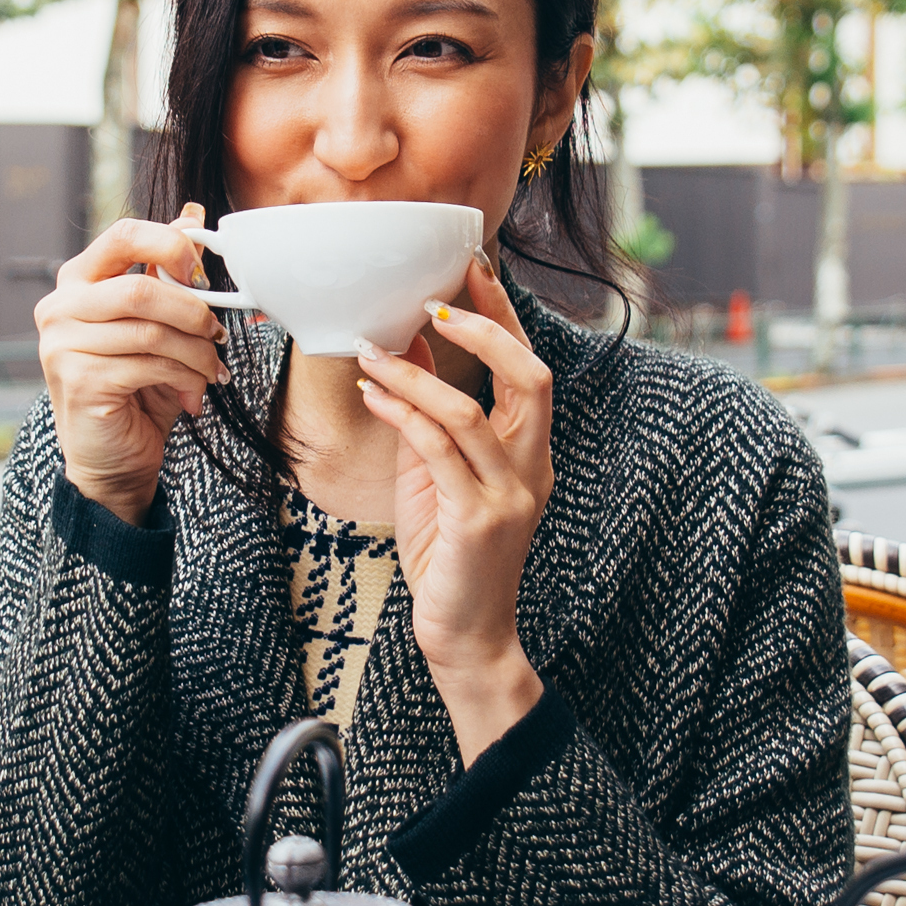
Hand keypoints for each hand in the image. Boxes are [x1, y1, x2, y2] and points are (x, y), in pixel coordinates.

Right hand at [35, 204, 226, 522]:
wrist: (113, 460)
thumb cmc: (135, 388)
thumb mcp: (157, 324)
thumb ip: (167, 273)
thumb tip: (193, 216)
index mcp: (77, 281)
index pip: (122, 235)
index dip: (170, 244)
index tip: (202, 273)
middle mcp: (60, 307)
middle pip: (141, 288)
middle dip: (193, 311)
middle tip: (218, 332)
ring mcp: (63, 345)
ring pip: (151, 330)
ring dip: (196, 352)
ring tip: (211, 370)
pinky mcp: (79, 380)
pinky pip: (149, 364)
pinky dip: (185, 376)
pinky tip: (194, 392)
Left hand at [353, 260, 552, 754]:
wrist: (463, 636)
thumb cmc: (448, 555)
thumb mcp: (437, 472)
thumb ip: (431, 412)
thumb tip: (409, 345)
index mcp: (530, 452)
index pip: (528, 369)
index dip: (502, 317)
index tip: (472, 269)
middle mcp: (533, 468)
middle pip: (529, 378)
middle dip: (484, 331)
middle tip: (435, 301)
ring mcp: (510, 496)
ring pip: (470, 414)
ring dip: (418, 375)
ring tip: (374, 351)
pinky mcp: (479, 522)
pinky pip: (438, 452)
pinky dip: (402, 415)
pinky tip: (372, 394)